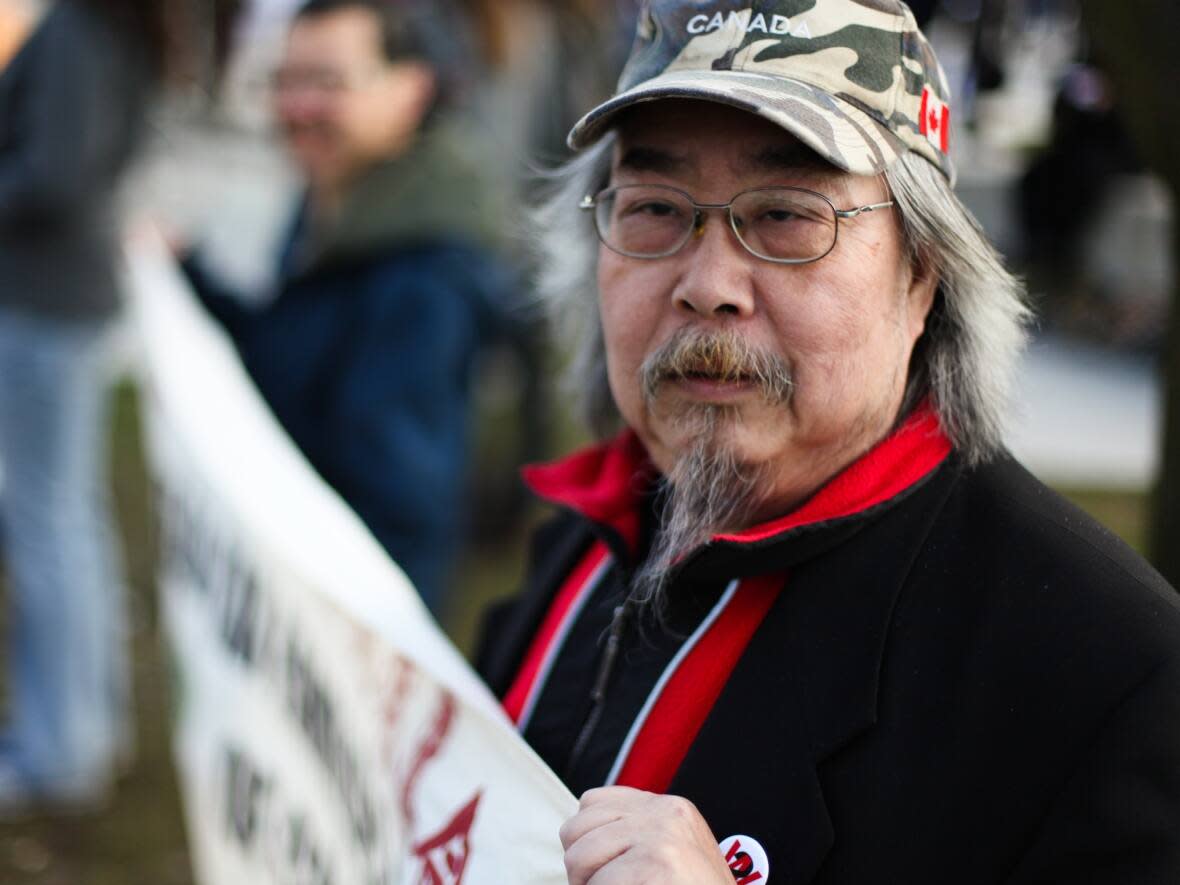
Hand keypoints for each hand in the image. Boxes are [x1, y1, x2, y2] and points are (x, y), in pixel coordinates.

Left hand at [560, 786, 733, 884]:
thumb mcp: (671, 853)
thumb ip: (635, 836)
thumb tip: (577, 843)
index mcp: (668, 807)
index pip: (592, 802)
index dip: (586, 841)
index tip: (602, 868)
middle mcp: (665, 812)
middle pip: (577, 828)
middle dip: (581, 866)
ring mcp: (661, 835)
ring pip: (578, 857)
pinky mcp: (657, 863)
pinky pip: (598, 884)